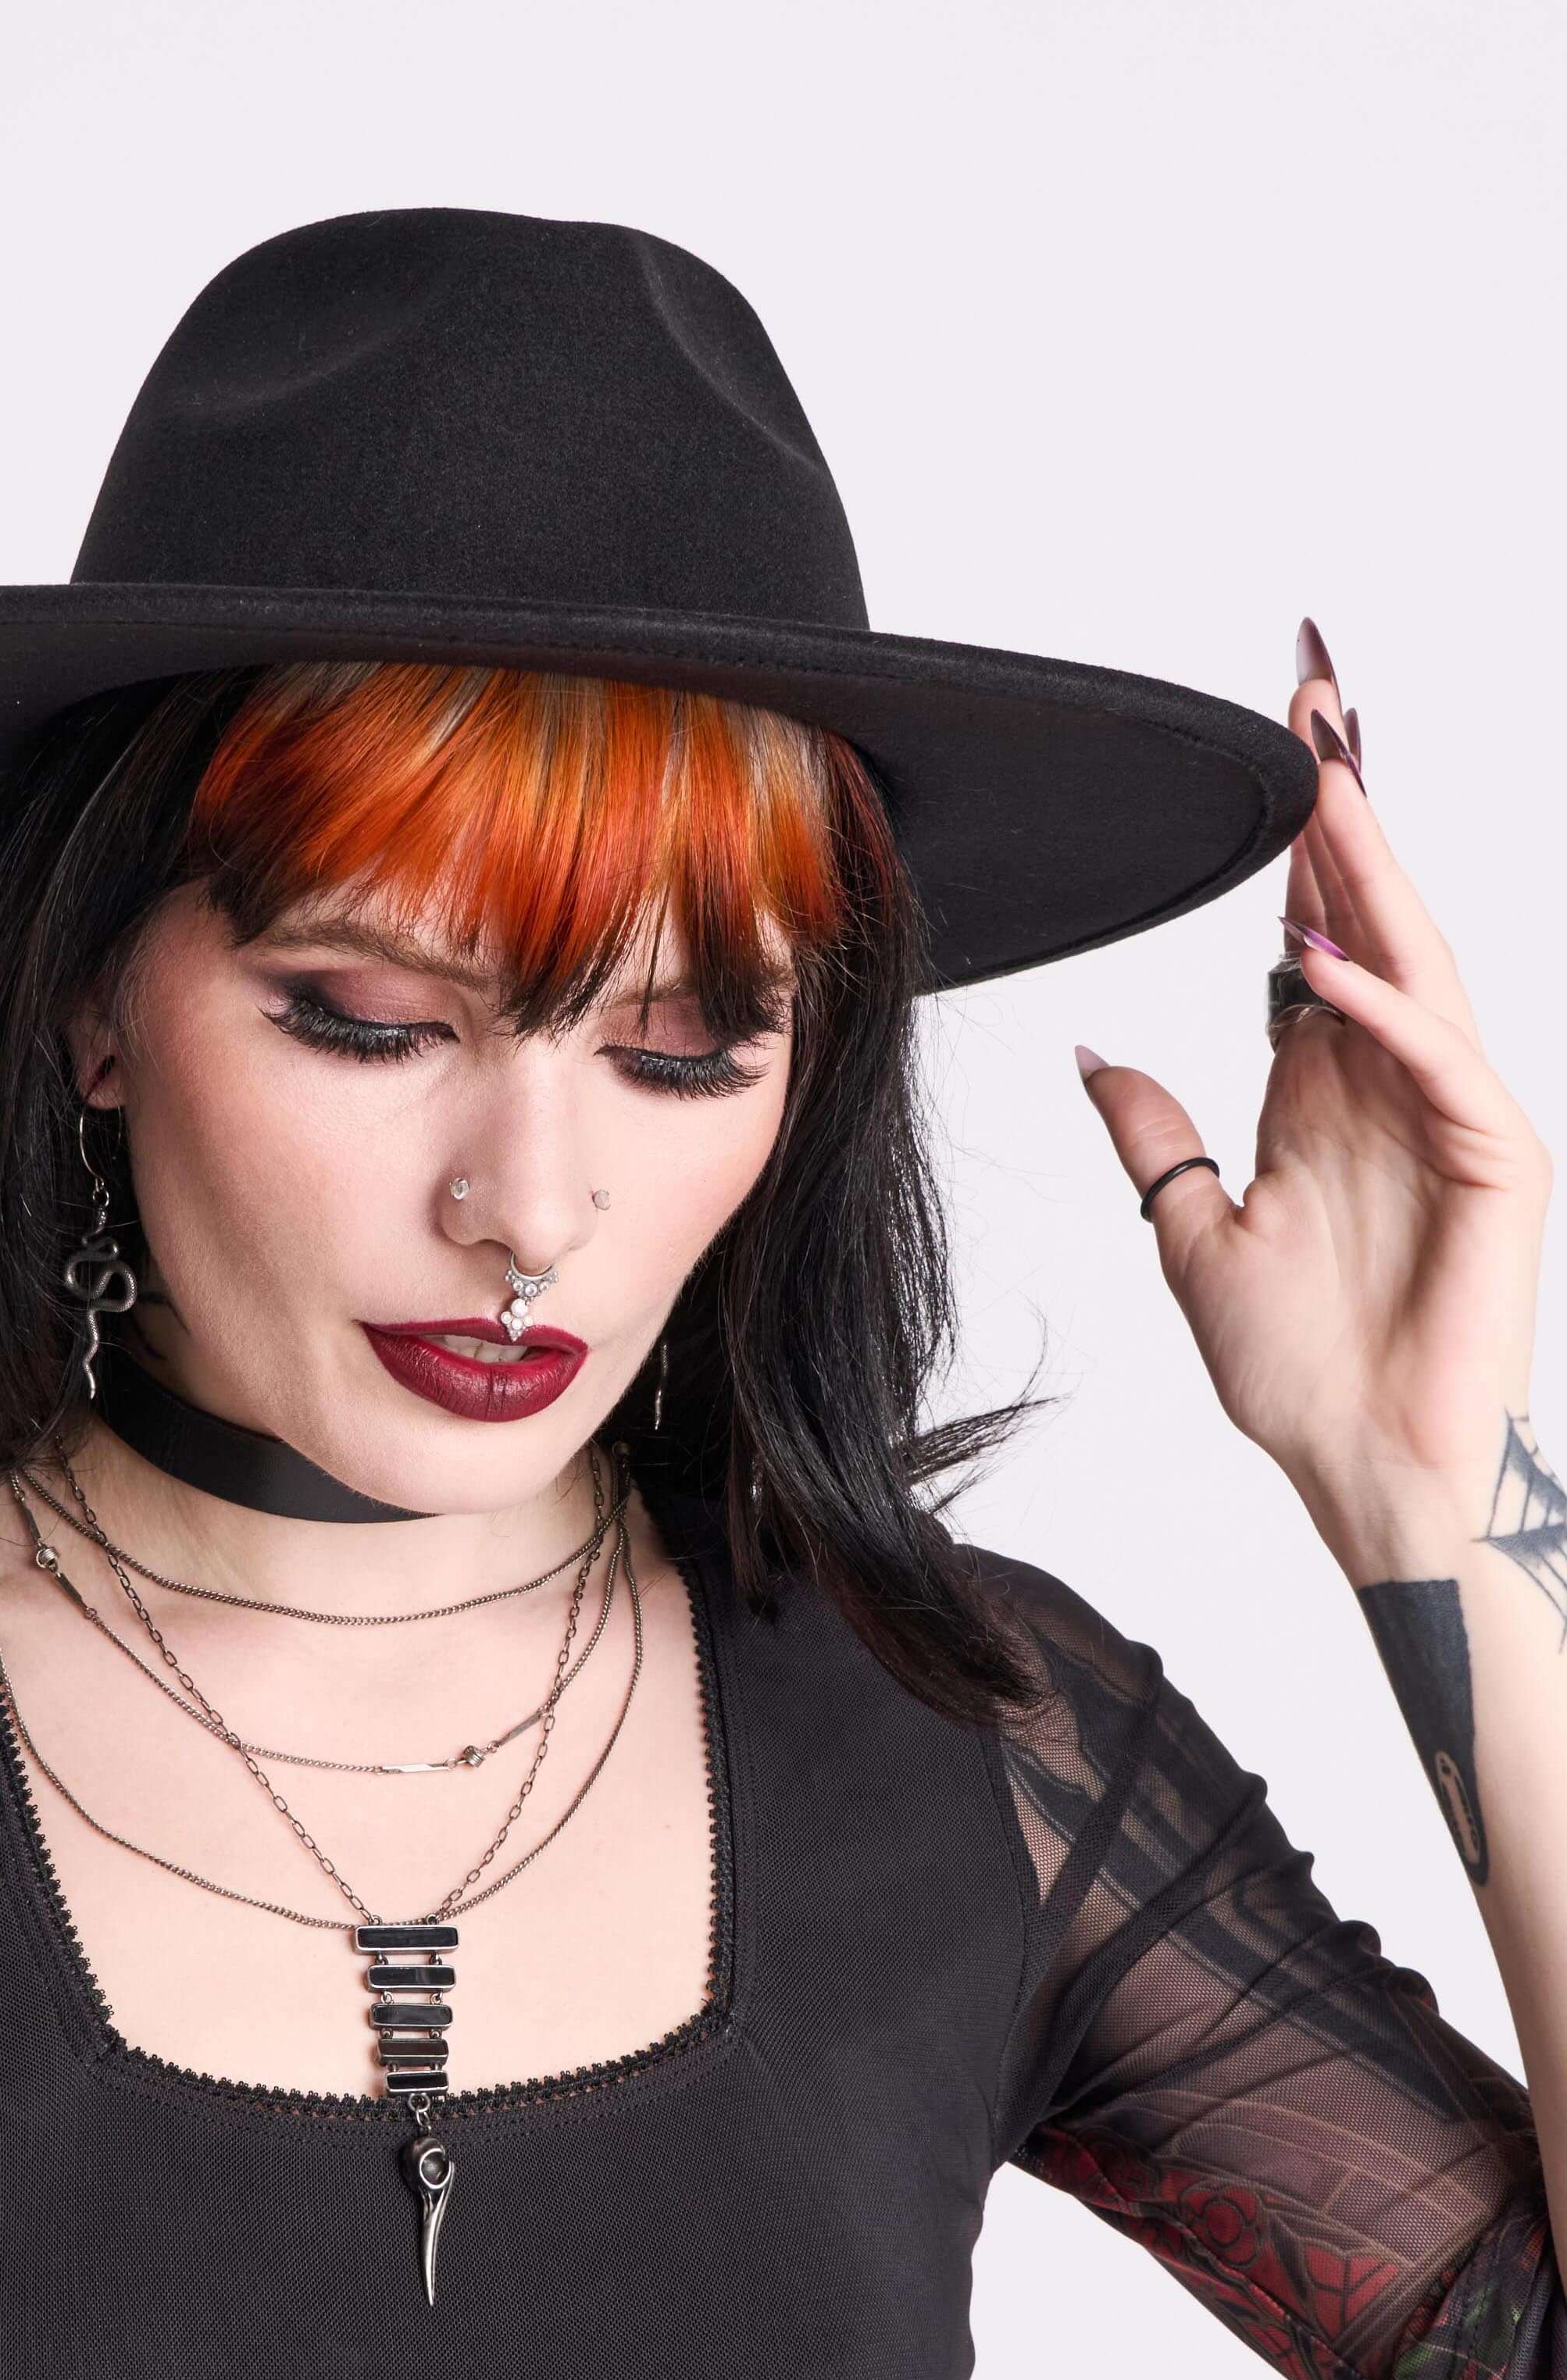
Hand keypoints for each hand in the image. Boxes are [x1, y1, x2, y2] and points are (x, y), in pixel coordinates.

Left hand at [1074, 620, 1549, 1571]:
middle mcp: (1396, 1083)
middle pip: (1371, 917)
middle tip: (1310, 694)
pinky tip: (1324, 963)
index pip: (1313, 934)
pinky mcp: (1498, 1163)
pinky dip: (1386, 1010)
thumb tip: (1096, 1056)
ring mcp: (1456, 1116)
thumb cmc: (1299, 1372)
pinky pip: (1442, 1064)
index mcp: (1328, 1091)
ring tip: (1324, 775)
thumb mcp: (1193, 1234)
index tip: (1272, 745)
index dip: (1293, 845)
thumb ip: (1156, 1137)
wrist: (1364, 1470)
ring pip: (1416, 962)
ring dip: (1370, 870)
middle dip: (1342, 808)